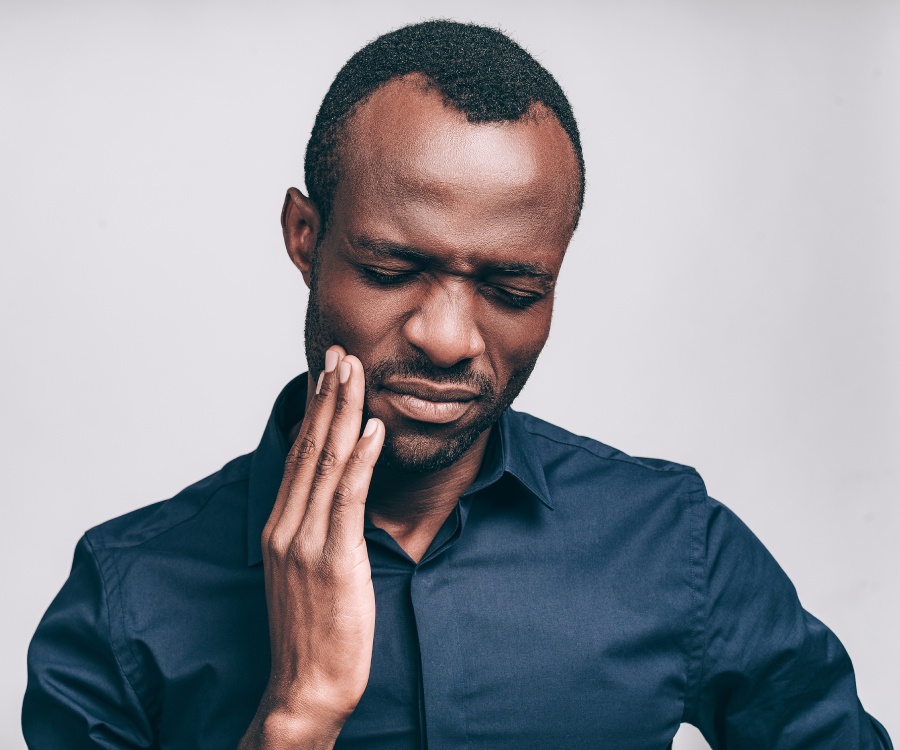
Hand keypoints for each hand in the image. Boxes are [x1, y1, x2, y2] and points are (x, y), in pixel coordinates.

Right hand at [239, 346, 383, 748]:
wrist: (304, 686)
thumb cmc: (312, 631)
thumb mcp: (306, 571)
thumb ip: (316, 530)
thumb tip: (336, 496)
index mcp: (281, 526)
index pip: (299, 454)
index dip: (315, 410)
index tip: (328, 373)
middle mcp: (287, 525)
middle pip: (309, 447)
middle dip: (327, 396)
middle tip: (341, 353)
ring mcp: (306, 541)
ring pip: (326, 462)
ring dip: (342, 412)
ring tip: (354, 372)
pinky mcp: (332, 559)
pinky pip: (347, 499)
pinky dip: (361, 459)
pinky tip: (373, 428)